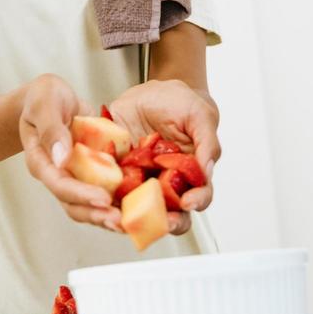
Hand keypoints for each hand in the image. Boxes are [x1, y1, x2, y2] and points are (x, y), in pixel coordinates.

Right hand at [19, 74, 121, 231]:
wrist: (51, 98)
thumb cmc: (43, 98)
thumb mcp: (44, 102)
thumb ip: (51, 128)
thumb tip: (62, 157)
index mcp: (42, 161)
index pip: (59, 184)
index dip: (81, 194)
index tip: (103, 198)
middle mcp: (58, 174)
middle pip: (74, 204)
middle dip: (96, 214)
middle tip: (119, 220)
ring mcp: (76, 176)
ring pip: (89, 205)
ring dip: (108, 216)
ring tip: (129, 223)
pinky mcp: (92, 172)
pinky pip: (105, 190)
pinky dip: (119, 201)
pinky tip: (137, 207)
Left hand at [104, 79, 220, 235]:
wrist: (150, 91)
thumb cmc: (180, 103)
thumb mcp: (198, 114)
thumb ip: (207, 141)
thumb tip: (207, 169)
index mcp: (190, 173)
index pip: (198, 196)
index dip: (196, 202)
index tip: (188, 202)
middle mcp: (166, 182)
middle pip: (170, 213)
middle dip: (166, 222)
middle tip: (161, 220)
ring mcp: (140, 179)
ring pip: (138, 208)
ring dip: (133, 215)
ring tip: (128, 216)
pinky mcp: (117, 171)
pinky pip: (111, 187)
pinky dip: (107, 194)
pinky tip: (105, 194)